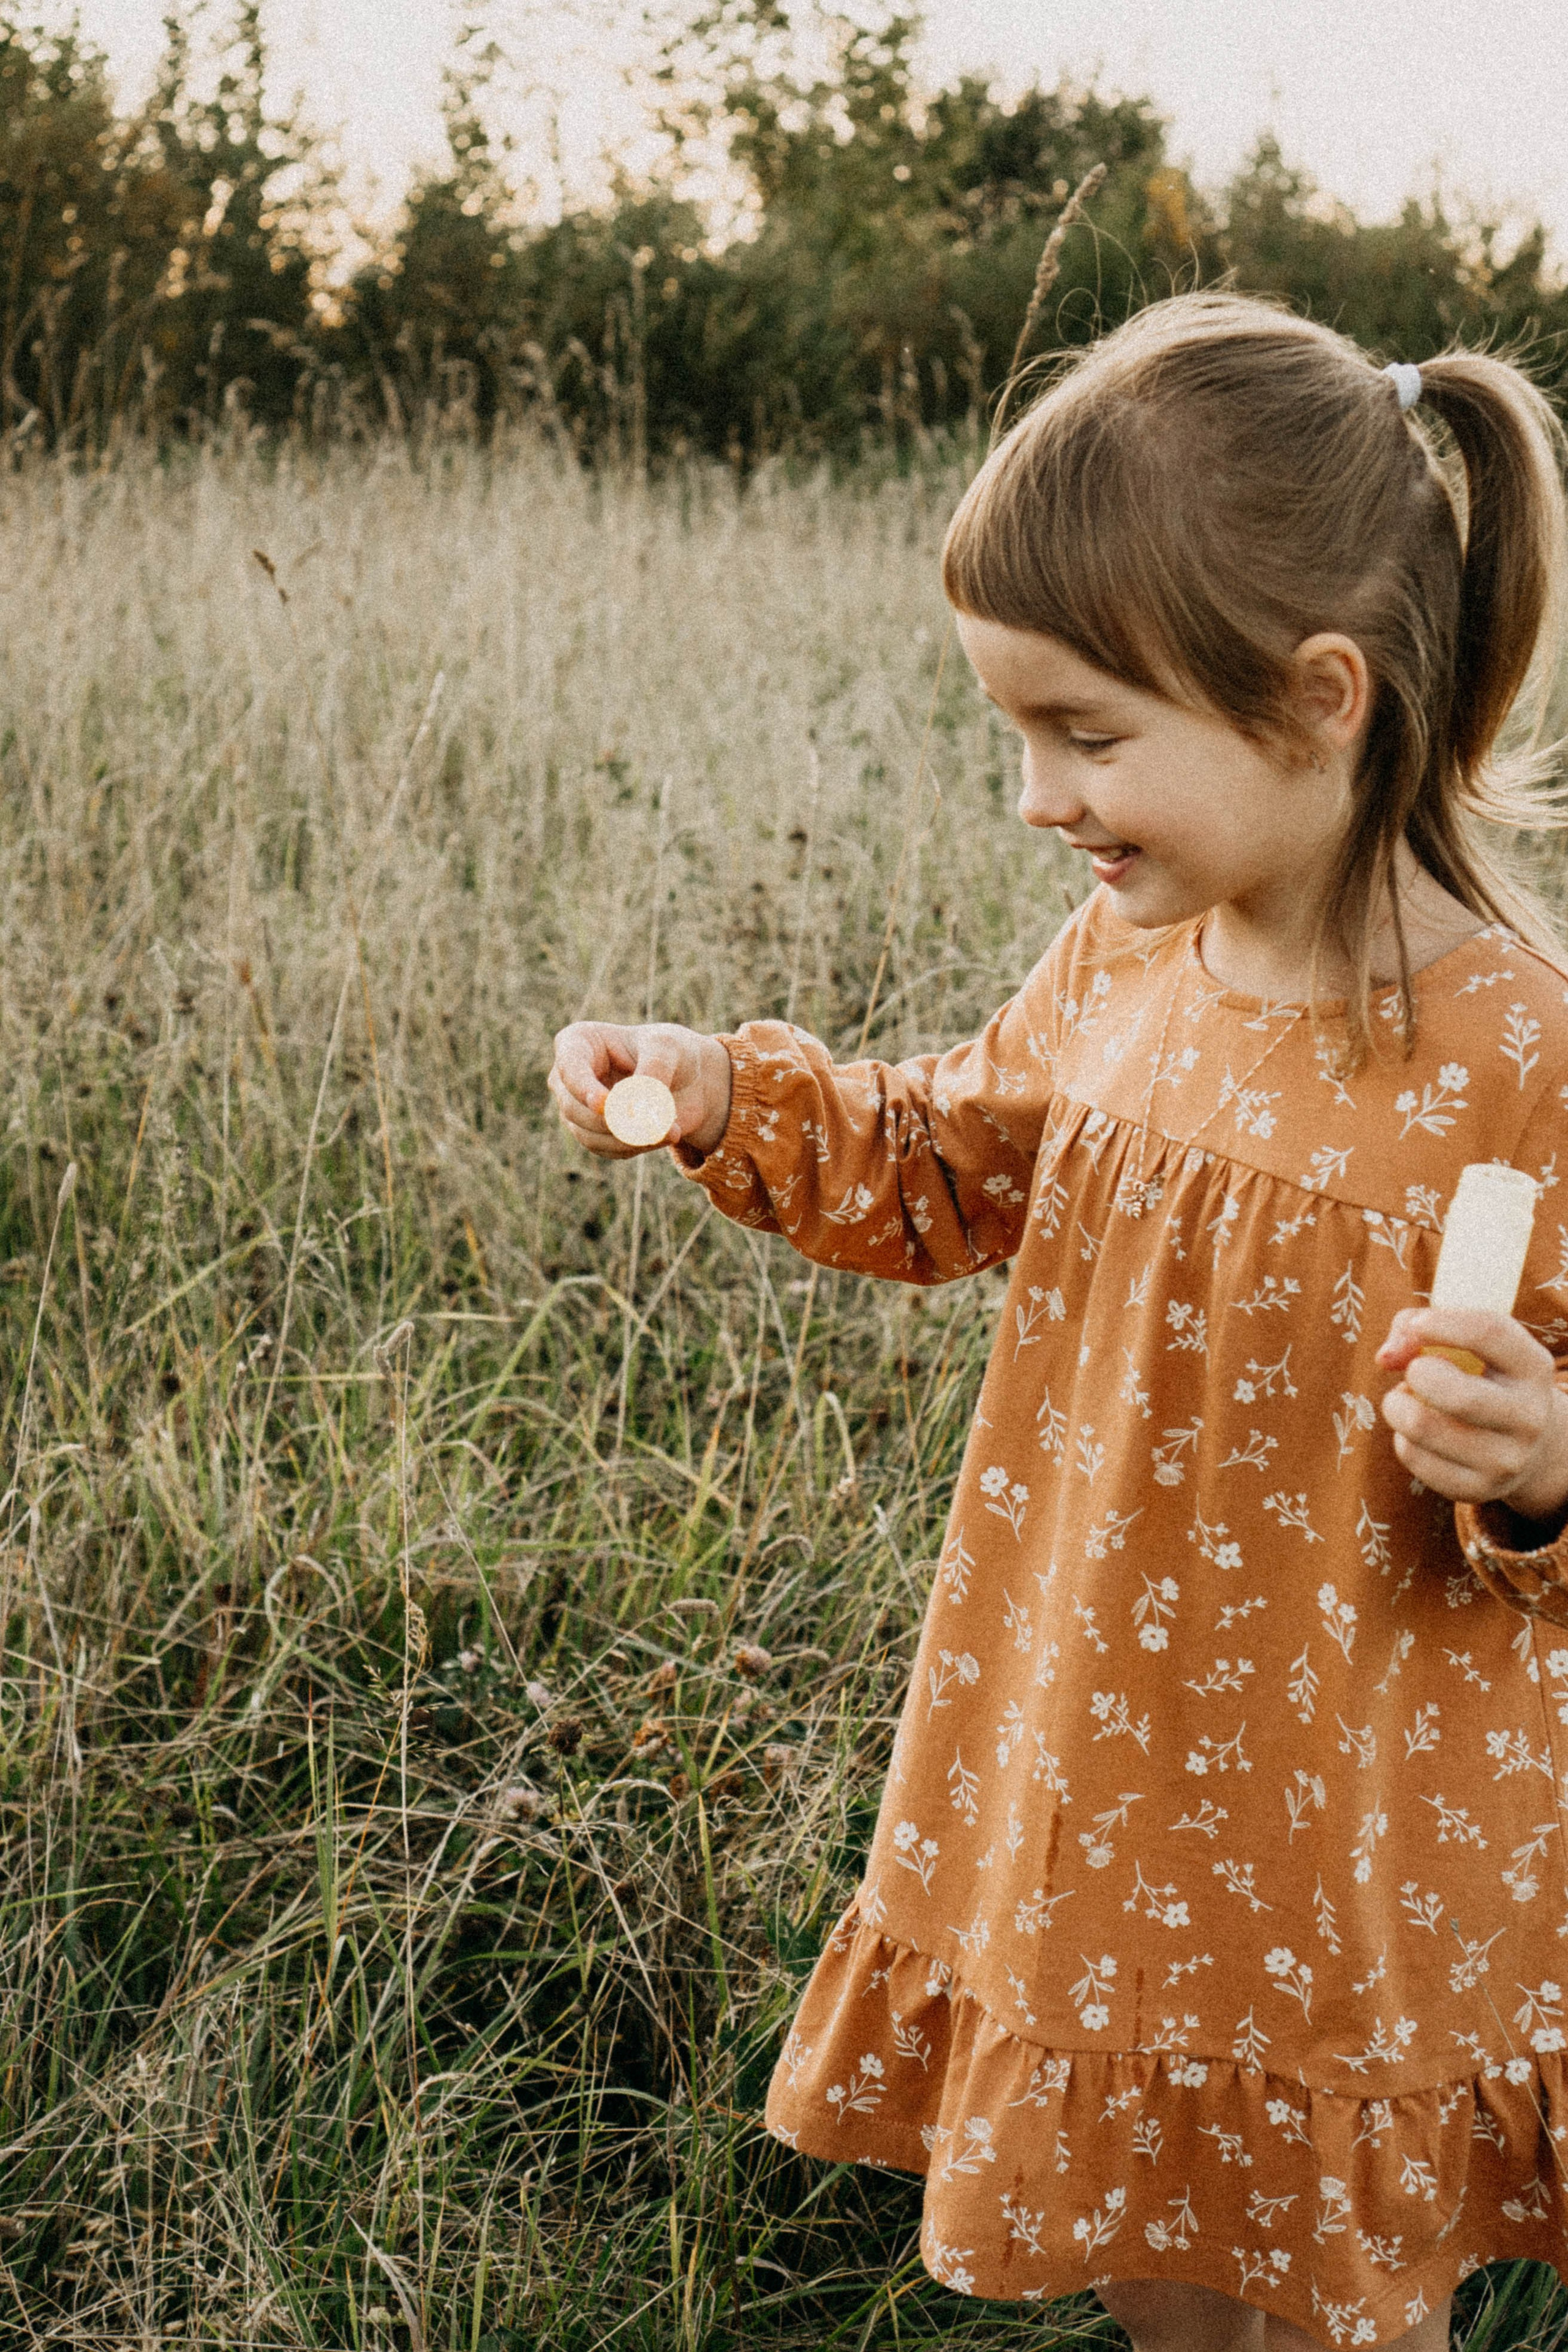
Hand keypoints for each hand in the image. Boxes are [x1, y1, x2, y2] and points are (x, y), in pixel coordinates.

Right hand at [548, 1020, 732, 1160]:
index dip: (583, 1088)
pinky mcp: (591, 1133)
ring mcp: (577, 1107)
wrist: (685, 1077)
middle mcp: (568, 1077)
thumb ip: (652, 1071)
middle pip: (573, 1107)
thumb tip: (634, 1109)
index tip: (605, 1104)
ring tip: (671, 1130)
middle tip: (654, 1127)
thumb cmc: (669, 1051)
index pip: (568, 1067)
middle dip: (613, 1121)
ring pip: (588, 1134)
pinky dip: (635, 1147)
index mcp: (578, 1042)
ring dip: (630, 1138)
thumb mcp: (667, 1048)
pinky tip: (663, 1136)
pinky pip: (605, 1148)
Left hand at [1376, 1307, 1567, 1519]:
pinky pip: (1413, 1456)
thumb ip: (1418, 1328)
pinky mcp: (1476, 1489)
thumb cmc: (1481, 1377)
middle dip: (1417, 1373)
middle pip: (1457, 1395)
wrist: (1525, 1445)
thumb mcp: (1468, 1344)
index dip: (1442, 1322)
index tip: (1417, 1324)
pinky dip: (1401, 1436)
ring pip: (1423, 1427)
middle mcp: (1528, 1417)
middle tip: (1414, 1370)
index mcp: (1532, 1368)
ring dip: (1397, 1405)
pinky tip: (1417, 1431)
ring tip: (1406, 1398)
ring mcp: (1506, 1460)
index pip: (1488, 1333)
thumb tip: (1386, 1357)